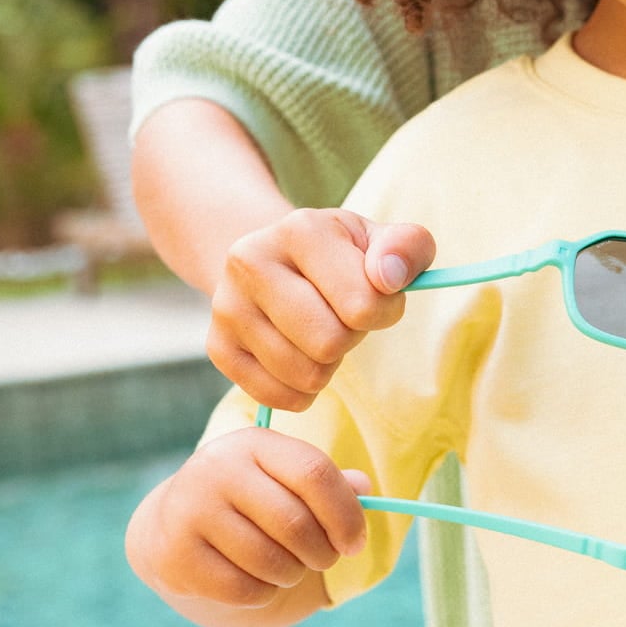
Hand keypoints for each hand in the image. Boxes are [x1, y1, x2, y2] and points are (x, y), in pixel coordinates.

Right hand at [128, 428, 369, 614]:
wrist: (175, 527)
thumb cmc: (252, 503)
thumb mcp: (287, 481)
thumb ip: (330, 484)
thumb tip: (364, 488)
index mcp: (253, 443)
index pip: (314, 473)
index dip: (346, 514)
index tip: (355, 544)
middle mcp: (216, 469)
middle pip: (295, 524)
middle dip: (322, 553)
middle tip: (322, 559)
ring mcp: (189, 511)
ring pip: (271, 562)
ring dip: (293, 574)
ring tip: (286, 567)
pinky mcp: (175, 555)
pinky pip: (245, 590)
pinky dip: (264, 593)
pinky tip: (255, 579)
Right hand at [208, 208, 436, 410]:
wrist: (275, 261)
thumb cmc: (341, 257)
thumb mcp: (381, 241)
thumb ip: (407, 247)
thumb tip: (388, 277)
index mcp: (299, 230)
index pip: (363, 305)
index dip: (383, 311)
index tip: (373, 296)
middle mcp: (251, 261)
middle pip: (329, 343)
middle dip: (351, 338)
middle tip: (342, 318)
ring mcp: (227, 306)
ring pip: (305, 375)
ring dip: (328, 366)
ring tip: (319, 333)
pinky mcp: (218, 346)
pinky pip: (277, 397)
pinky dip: (300, 391)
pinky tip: (299, 357)